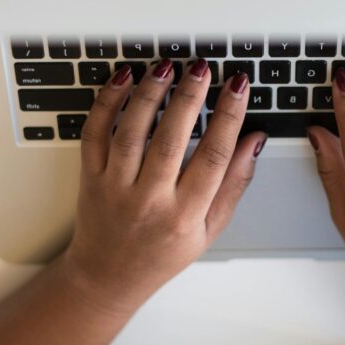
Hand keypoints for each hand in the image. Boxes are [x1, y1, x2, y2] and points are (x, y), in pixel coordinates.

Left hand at [64, 59, 265, 313]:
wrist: (108, 277)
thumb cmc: (162, 254)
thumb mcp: (210, 230)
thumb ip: (234, 184)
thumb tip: (254, 141)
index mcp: (184, 216)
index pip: (213, 157)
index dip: (229, 117)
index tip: (238, 87)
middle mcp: (149, 201)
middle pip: (171, 139)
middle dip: (189, 97)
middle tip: (202, 68)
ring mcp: (115, 188)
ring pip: (131, 132)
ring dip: (150, 93)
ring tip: (167, 67)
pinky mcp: (90, 177)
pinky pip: (95, 133)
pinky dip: (107, 103)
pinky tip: (124, 79)